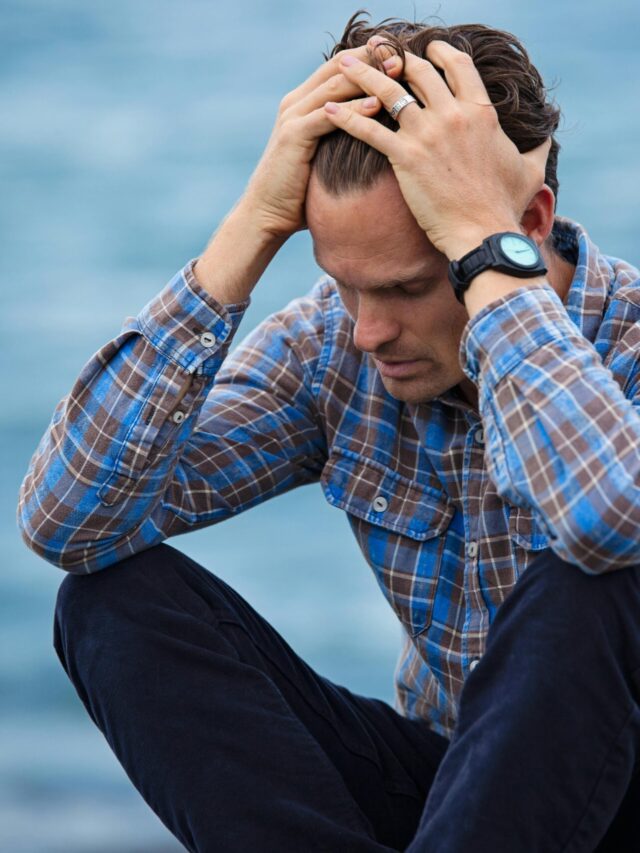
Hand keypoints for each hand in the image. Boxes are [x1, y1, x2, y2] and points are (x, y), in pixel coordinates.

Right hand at [241, 43, 399, 240]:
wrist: (267, 214)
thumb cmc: (300, 192)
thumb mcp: (324, 157)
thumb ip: (342, 138)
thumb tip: (377, 137)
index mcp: (303, 102)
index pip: (340, 66)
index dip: (370, 57)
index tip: (402, 56)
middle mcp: (296, 102)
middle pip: (339, 66)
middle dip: (372, 60)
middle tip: (405, 57)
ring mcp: (292, 116)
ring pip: (335, 85)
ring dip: (368, 78)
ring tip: (399, 74)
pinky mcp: (293, 136)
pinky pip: (328, 116)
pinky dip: (353, 108)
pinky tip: (377, 105)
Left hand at [323, 42, 550, 259]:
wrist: (483, 233)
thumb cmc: (504, 206)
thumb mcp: (529, 171)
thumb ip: (537, 148)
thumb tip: (547, 138)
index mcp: (481, 112)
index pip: (457, 65)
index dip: (438, 52)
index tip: (425, 48)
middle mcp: (453, 114)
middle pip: (418, 71)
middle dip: (394, 57)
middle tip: (376, 51)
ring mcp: (427, 134)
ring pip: (388, 91)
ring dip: (362, 74)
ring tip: (343, 65)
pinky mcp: (405, 157)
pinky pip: (368, 129)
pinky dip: (345, 118)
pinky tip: (327, 110)